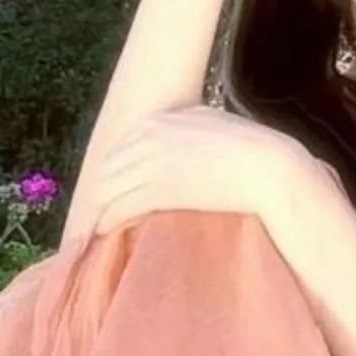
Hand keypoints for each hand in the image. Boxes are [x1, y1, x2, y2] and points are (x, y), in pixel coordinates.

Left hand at [86, 104, 320, 237]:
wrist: (268, 167)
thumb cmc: (248, 149)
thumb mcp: (208, 124)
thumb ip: (181, 129)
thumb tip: (169, 144)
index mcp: (158, 119)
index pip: (118, 151)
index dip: (109, 177)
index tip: (104, 197)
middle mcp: (148, 135)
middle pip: (106, 170)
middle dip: (94, 197)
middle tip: (86, 222)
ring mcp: (151, 161)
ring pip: (106, 190)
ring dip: (93, 214)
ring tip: (89, 235)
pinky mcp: (159, 189)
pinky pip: (119, 207)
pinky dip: (106, 222)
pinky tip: (102, 234)